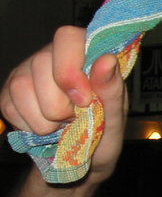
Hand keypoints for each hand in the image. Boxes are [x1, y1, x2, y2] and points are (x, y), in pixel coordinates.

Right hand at [0, 26, 126, 182]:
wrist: (85, 158)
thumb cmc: (105, 131)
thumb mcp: (116, 114)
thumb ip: (112, 88)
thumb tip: (106, 60)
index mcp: (86, 53)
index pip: (67, 37)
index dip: (70, 68)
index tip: (83, 99)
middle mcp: (53, 55)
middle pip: (40, 63)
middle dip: (60, 103)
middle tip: (77, 117)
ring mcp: (27, 72)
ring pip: (21, 86)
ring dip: (45, 118)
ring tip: (63, 124)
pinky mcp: (10, 93)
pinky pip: (10, 106)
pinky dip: (30, 126)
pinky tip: (47, 128)